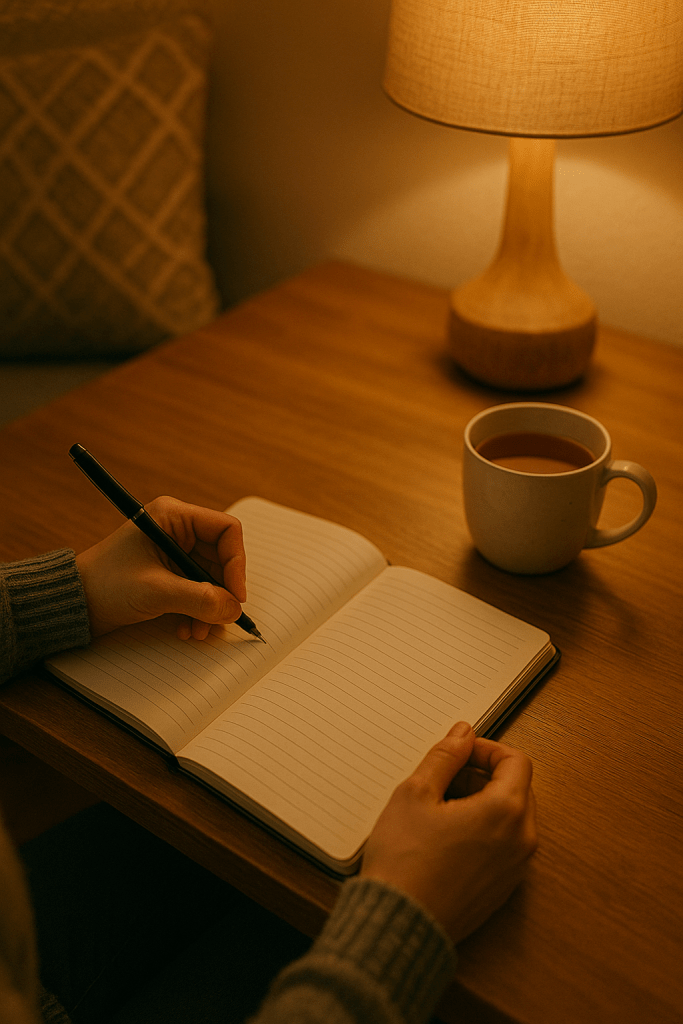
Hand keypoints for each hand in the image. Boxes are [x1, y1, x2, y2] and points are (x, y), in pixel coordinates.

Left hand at [76, 496, 246, 640]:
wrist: (75, 604)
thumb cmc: (105, 584)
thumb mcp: (156, 591)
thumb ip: (200, 599)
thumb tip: (234, 608)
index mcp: (174, 517)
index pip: (226, 531)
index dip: (237, 562)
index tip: (237, 594)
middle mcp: (177, 531)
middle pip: (222, 559)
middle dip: (222, 593)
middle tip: (219, 618)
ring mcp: (174, 554)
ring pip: (212, 580)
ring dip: (210, 608)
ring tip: (197, 630)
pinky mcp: (170, 575)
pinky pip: (199, 592)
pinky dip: (198, 612)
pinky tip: (186, 628)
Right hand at [360, 722, 536, 944]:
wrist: (398, 926)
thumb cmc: (404, 861)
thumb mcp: (416, 792)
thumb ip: (445, 756)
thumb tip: (463, 734)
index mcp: (506, 812)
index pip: (515, 761)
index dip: (486, 749)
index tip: (459, 752)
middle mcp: (521, 841)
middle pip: (516, 788)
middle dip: (482, 776)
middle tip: (443, 779)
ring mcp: (515, 869)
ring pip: (509, 818)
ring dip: (481, 803)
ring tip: (438, 810)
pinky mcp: (502, 890)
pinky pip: (502, 847)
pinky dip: (482, 832)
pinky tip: (443, 839)